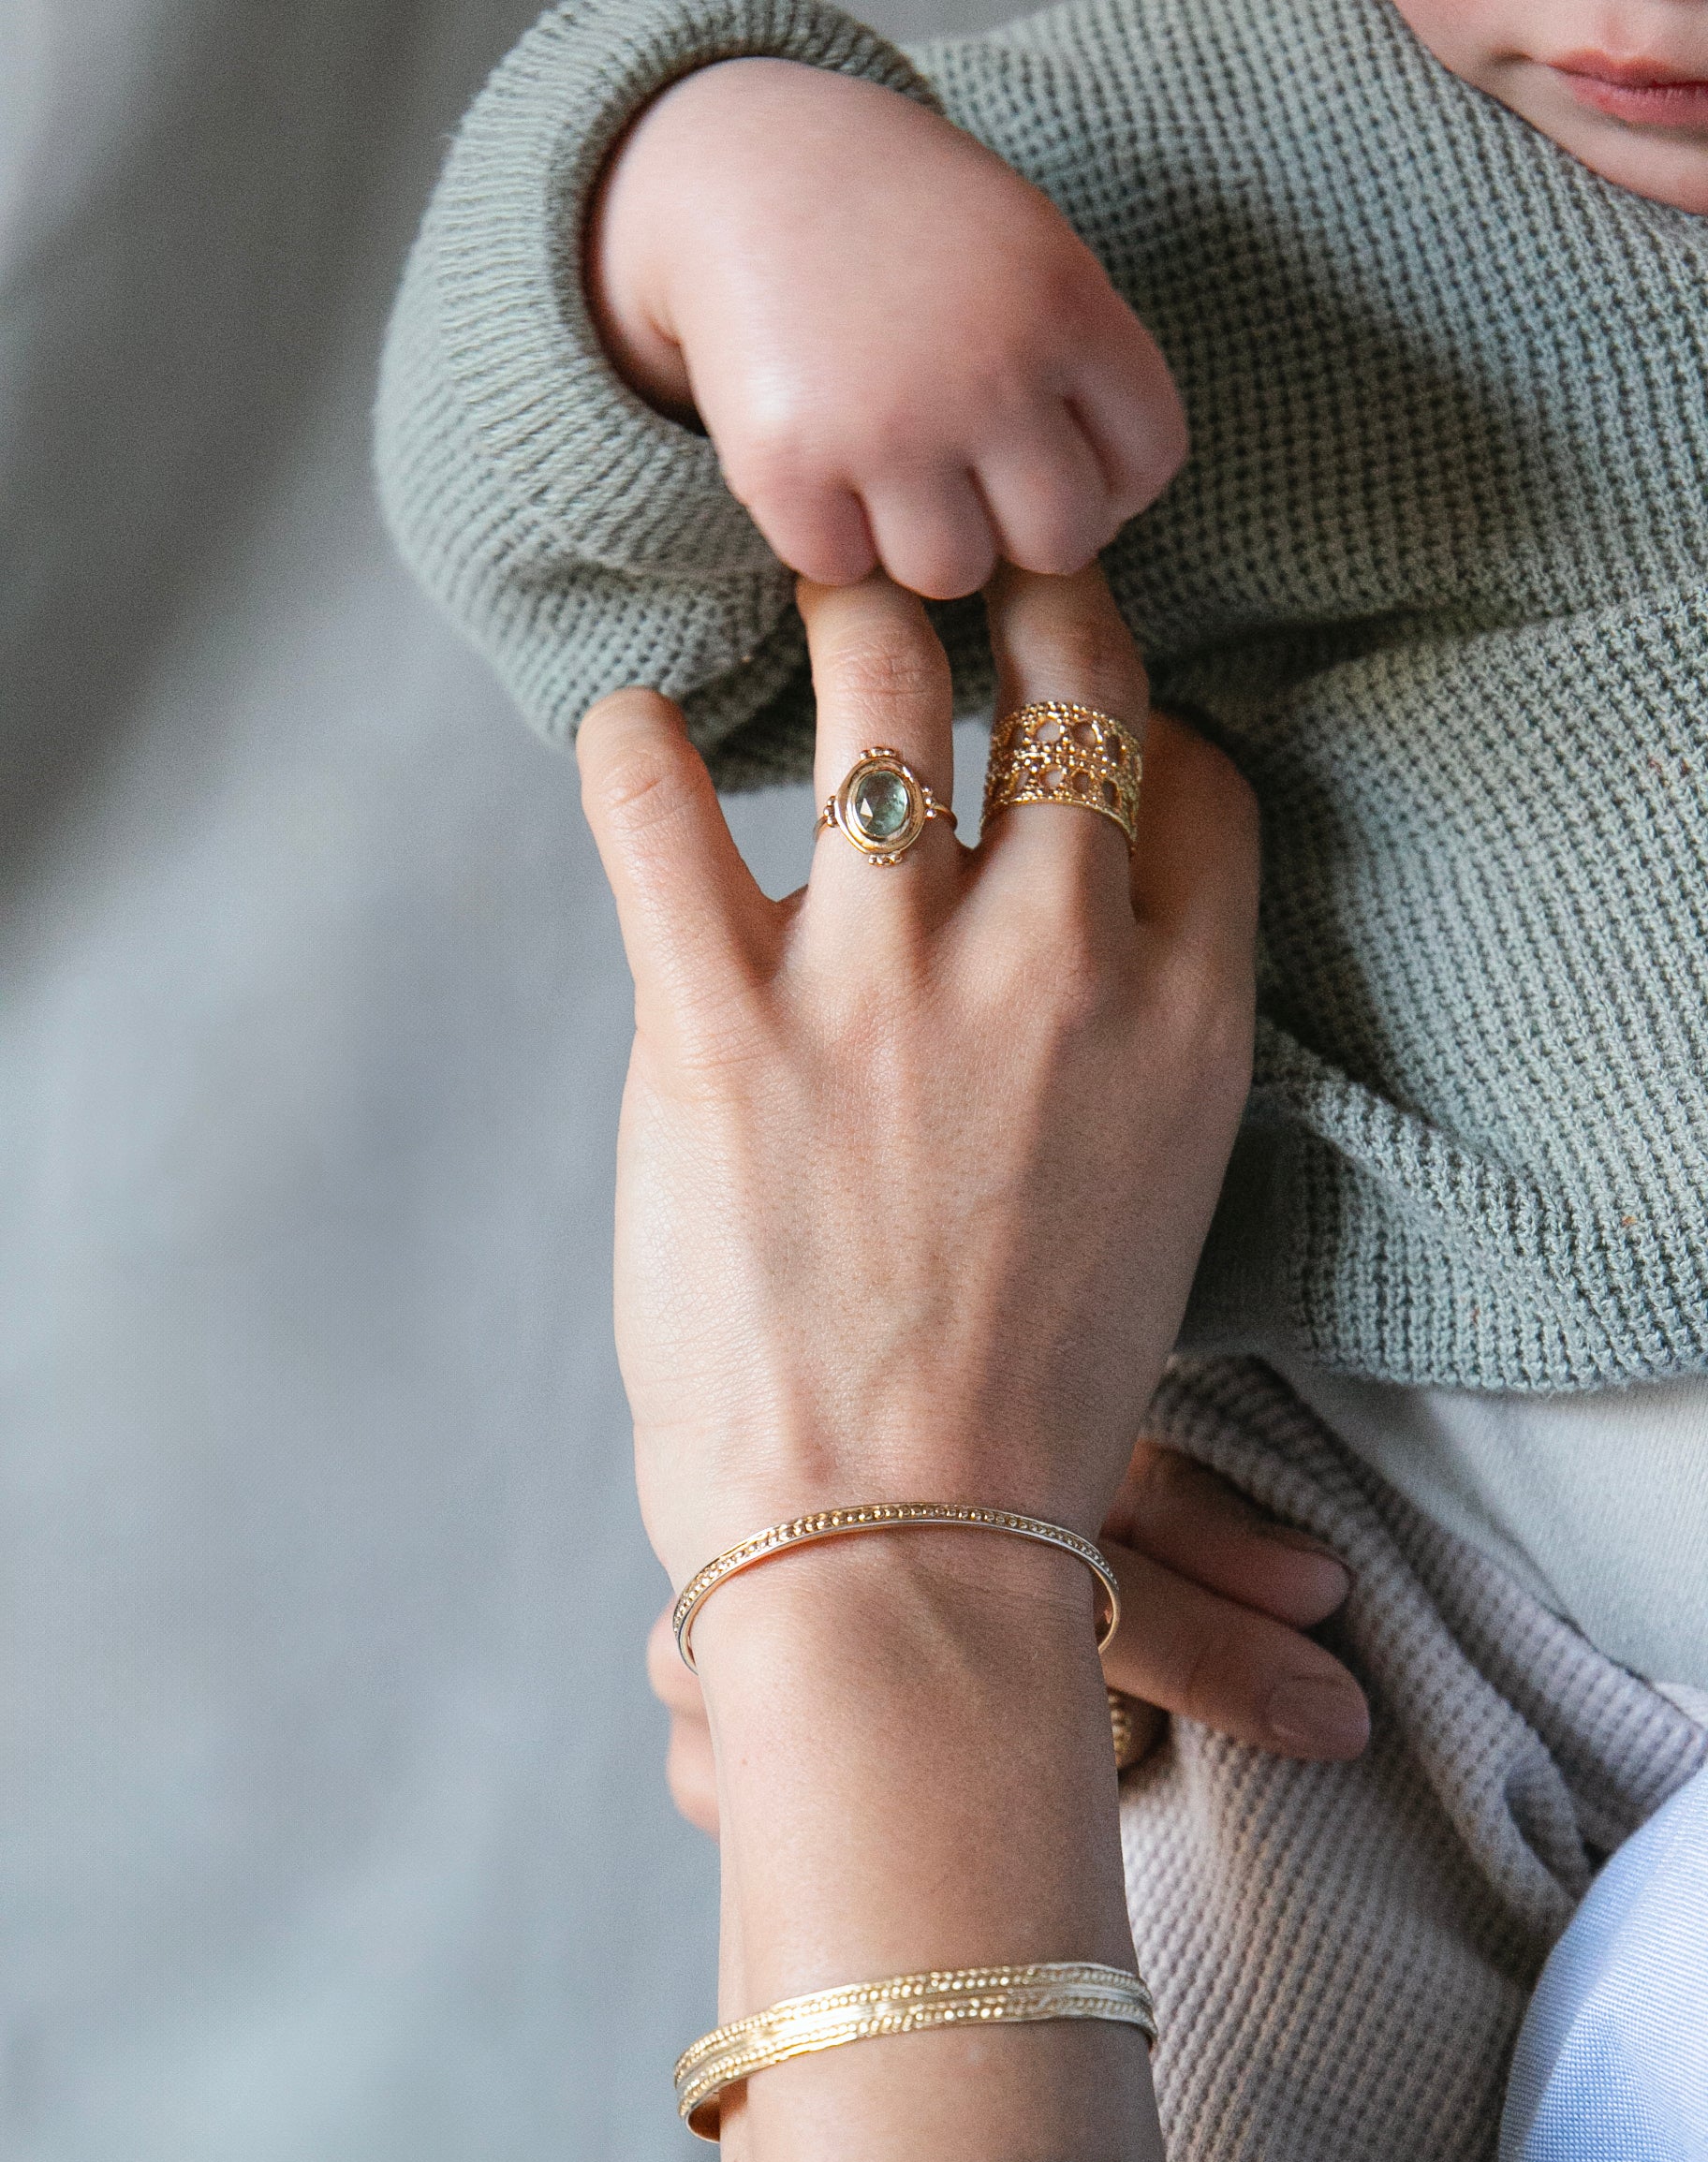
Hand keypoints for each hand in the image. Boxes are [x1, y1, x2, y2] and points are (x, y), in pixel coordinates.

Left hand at [581, 563, 1252, 2161]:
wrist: (900, 1554)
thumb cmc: (1023, 1404)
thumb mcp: (1146, 1209)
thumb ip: (1124, 1050)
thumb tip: (1057, 944)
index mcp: (1183, 1018)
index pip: (1197, 777)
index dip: (1142, 725)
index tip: (1083, 722)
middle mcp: (1053, 959)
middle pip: (1059, 684)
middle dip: (1015, 600)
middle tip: (956, 577)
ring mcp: (884, 979)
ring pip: (878, 689)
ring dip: (845, 623)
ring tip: (813, 601)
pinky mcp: (720, 1022)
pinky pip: (656, 806)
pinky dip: (633, 750)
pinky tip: (632, 739)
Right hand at [588, 62, 1185, 598]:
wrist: (746, 169)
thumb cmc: (907, 224)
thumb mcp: (1029, 250)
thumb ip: (1083, 364)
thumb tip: (1108, 511)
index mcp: (1065, 306)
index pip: (1146, 461)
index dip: (1110, 480)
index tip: (1054, 459)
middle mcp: (988, 373)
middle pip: (1060, 542)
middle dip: (1020, 527)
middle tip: (970, 482)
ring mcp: (887, 427)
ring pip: (952, 573)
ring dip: (922, 539)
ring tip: (890, 473)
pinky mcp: (788, 467)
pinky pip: (842, 567)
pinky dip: (829, 537)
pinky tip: (821, 470)